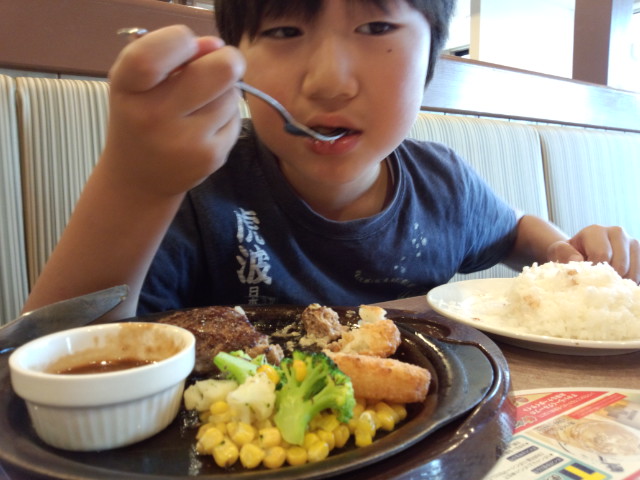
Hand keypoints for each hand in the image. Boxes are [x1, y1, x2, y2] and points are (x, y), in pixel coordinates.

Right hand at [102, 25, 244, 196]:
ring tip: (202, 103)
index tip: (187, 44)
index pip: (151, 57)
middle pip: (219, 71)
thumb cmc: (140, 117)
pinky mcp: (212, 156)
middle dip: (227, 60)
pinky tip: (206, 126)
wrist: (140, 179)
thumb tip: (216, 45)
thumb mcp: (137, 81)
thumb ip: (170, 54)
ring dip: (224, 92)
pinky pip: (235, 118)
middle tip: (222, 64)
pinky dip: (227, 115)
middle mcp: (154, 117)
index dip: (180, 41)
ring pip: (231, 95)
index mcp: (128, 88)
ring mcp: (186, 141)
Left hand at [547, 225, 639, 281]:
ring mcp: (631, 242)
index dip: (593, 273)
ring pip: (632, 272)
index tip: (585, 281)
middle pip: (620, 265)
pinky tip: (615, 285)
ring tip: (604, 285)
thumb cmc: (568, 253)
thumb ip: (563, 254)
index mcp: (595, 231)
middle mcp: (617, 232)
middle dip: (607, 280)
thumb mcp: (558, 251)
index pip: (601, 256)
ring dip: (619, 284)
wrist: (580, 251)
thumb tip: (578, 260)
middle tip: (595, 286)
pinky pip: (639, 275)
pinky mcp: (639, 253)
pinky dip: (627, 284)